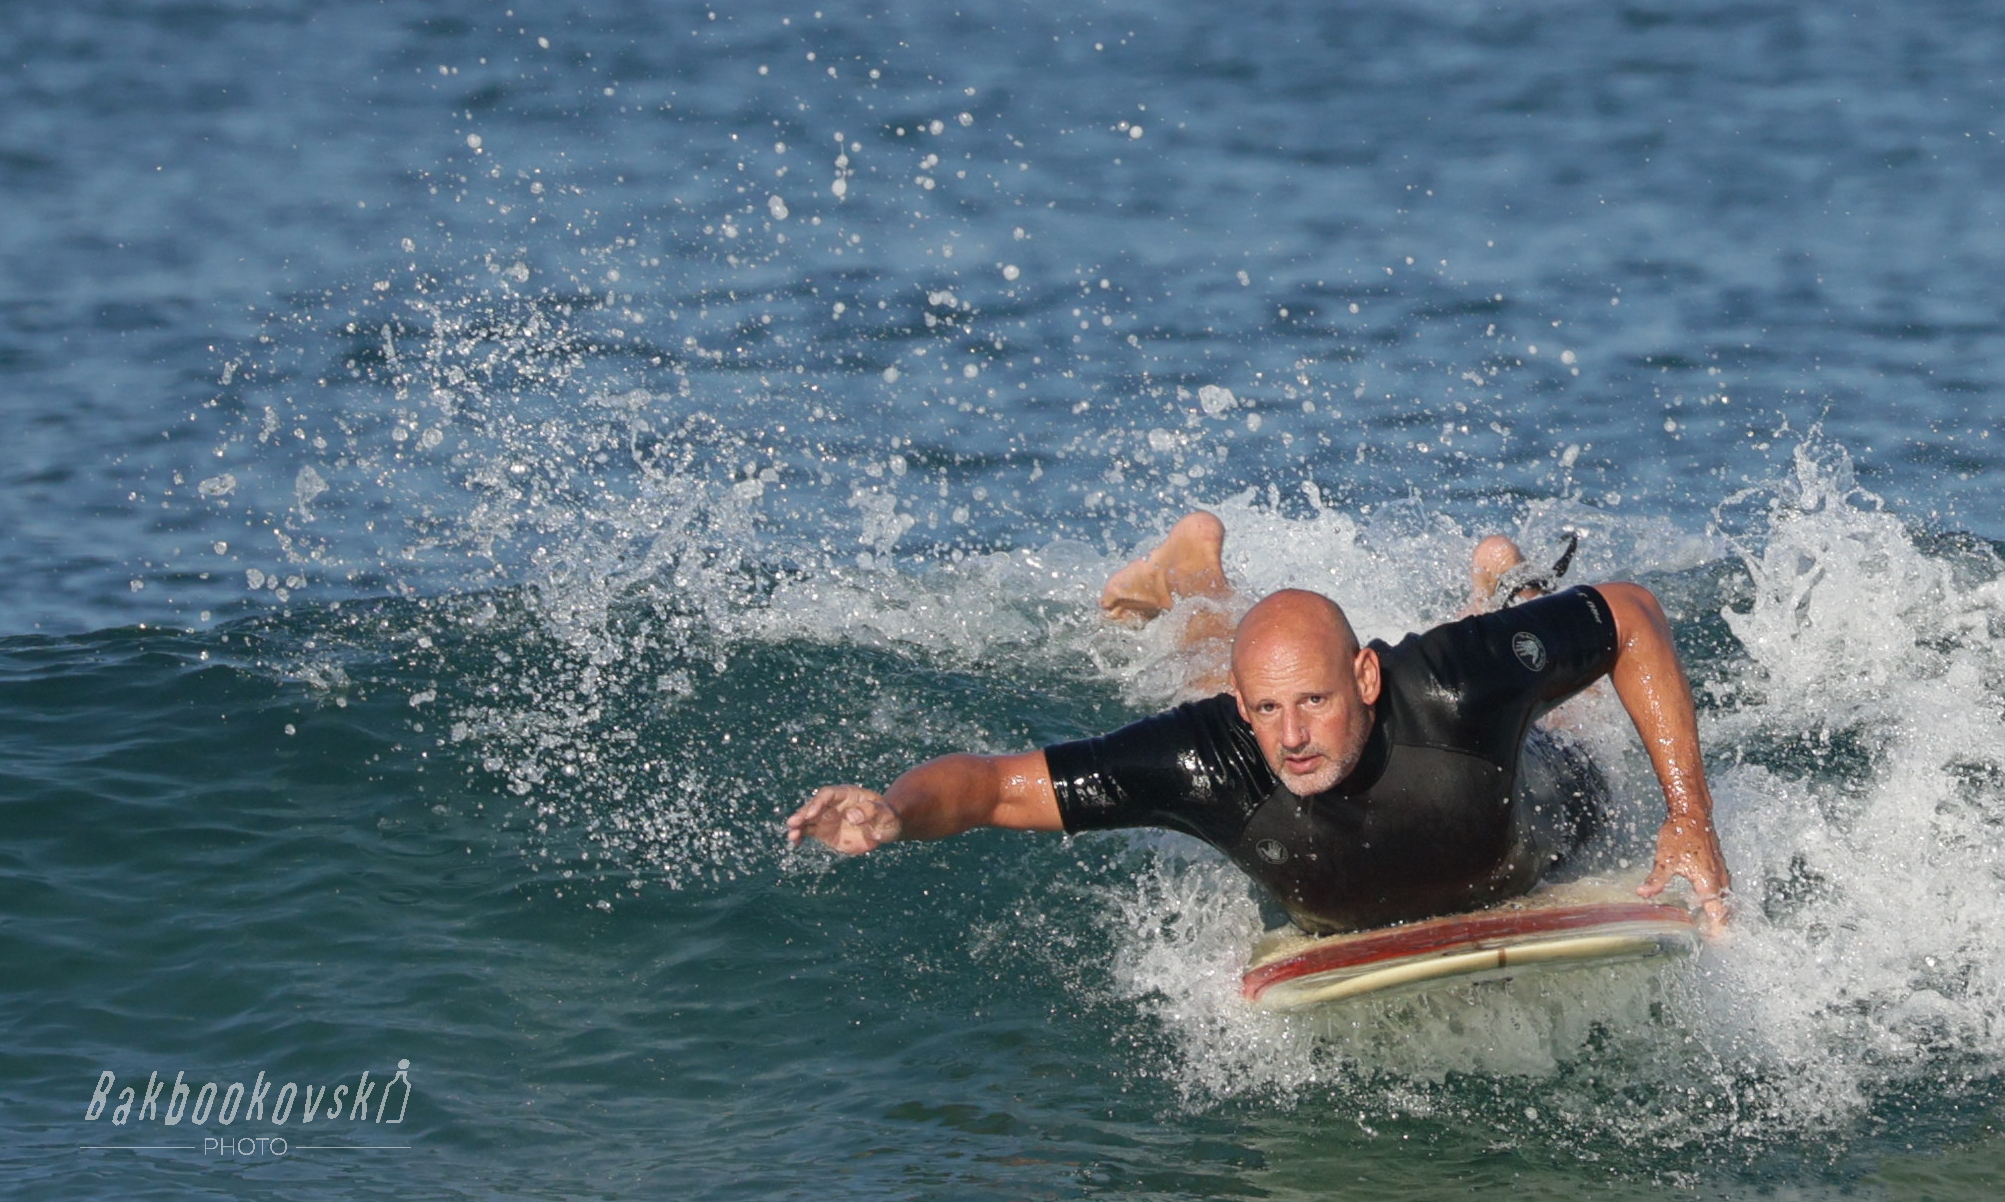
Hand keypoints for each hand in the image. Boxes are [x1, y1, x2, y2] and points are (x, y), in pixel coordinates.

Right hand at [785, 785, 901, 854]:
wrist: (885, 827)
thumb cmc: (887, 817)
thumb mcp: (885, 814)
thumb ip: (870, 812)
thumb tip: (851, 815)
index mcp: (847, 794)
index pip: (828, 794)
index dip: (819, 803)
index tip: (811, 814)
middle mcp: (833, 804)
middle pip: (814, 805)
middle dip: (803, 813)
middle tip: (793, 823)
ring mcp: (827, 817)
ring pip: (808, 819)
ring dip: (798, 825)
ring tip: (791, 835)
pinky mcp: (824, 830)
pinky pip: (808, 831)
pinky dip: (801, 836)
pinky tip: (794, 842)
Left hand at [1638, 816, 1730, 936]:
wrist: (1692, 814)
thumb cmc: (1681, 834)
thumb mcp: (1664, 860)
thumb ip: (1656, 881)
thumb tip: (1643, 894)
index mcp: (1709, 883)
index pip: (1718, 914)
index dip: (1717, 930)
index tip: (1713, 941)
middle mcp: (1719, 880)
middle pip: (1725, 910)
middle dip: (1719, 925)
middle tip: (1709, 937)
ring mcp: (1721, 872)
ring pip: (1725, 899)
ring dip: (1718, 912)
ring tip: (1707, 924)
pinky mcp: (1718, 866)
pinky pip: (1722, 889)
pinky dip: (1717, 900)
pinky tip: (1704, 901)